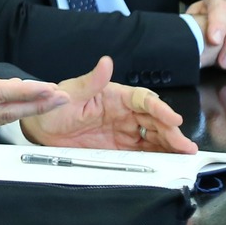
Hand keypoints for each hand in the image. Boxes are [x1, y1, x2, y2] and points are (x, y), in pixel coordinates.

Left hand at [20, 56, 197, 152]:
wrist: (40, 128)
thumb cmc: (55, 105)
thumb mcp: (70, 93)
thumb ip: (90, 81)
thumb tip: (106, 62)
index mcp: (115, 96)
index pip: (143, 100)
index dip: (160, 108)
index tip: (173, 118)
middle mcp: (124, 113)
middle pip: (154, 121)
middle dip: (171, 132)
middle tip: (184, 145)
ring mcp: (123, 132)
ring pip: (153, 137)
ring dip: (169, 145)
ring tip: (185, 155)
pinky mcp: (119, 149)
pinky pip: (142, 152)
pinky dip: (157, 157)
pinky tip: (169, 162)